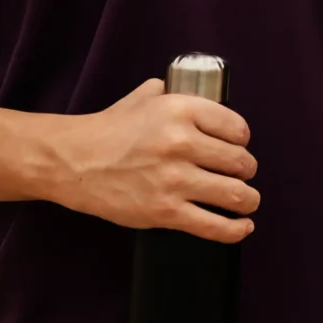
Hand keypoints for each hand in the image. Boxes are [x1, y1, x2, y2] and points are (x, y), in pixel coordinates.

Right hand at [48, 79, 258, 241]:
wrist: (74, 162)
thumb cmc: (109, 129)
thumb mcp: (144, 97)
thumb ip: (174, 93)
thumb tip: (200, 96)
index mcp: (181, 110)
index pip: (237, 128)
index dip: (242, 139)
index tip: (238, 146)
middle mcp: (182, 143)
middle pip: (240, 162)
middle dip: (246, 170)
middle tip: (242, 174)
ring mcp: (174, 180)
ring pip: (235, 194)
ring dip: (248, 199)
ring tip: (247, 200)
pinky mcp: (165, 212)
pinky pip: (214, 226)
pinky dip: (236, 230)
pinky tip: (243, 226)